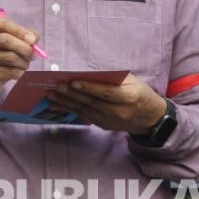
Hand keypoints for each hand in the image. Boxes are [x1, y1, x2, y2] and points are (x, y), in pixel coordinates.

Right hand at [0, 18, 39, 103]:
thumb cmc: (0, 57)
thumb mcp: (8, 43)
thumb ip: (23, 37)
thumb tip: (34, 38)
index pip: (1, 24)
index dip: (19, 30)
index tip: (33, 39)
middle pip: (6, 40)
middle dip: (25, 48)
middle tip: (33, 55)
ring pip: (10, 58)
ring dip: (24, 63)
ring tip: (24, 65)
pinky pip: (11, 72)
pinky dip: (20, 73)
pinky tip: (18, 73)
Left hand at [47, 74, 166, 134]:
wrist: (148, 117)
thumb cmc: (138, 92)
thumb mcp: (132, 81)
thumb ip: (112, 78)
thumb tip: (86, 73)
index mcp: (128, 97)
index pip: (106, 93)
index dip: (89, 88)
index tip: (73, 82)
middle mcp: (118, 111)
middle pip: (91, 102)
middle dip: (71, 94)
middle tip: (55, 87)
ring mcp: (109, 121)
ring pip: (83, 110)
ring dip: (65, 103)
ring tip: (50, 95)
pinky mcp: (102, 125)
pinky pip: (82, 116)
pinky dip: (67, 111)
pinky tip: (54, 106)